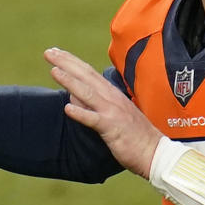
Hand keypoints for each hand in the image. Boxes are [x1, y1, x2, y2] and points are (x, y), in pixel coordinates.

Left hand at [44, 47, 161, 178]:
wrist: (155, 152)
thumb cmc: (134, 135)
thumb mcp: (112, 114)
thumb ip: (92, 103)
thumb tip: (72, 94)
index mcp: (112, 94)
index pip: (88, 72)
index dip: (71, 61)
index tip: (56, 52)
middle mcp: (111, 98)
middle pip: (86, 76)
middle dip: (66, 63)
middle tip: (49, 52)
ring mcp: (112, 112)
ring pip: (88, 93)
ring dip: (70, 81)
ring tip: (53, 71)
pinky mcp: (113, 128)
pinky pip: (94, 119)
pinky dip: (81, 113)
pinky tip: (67, 108)